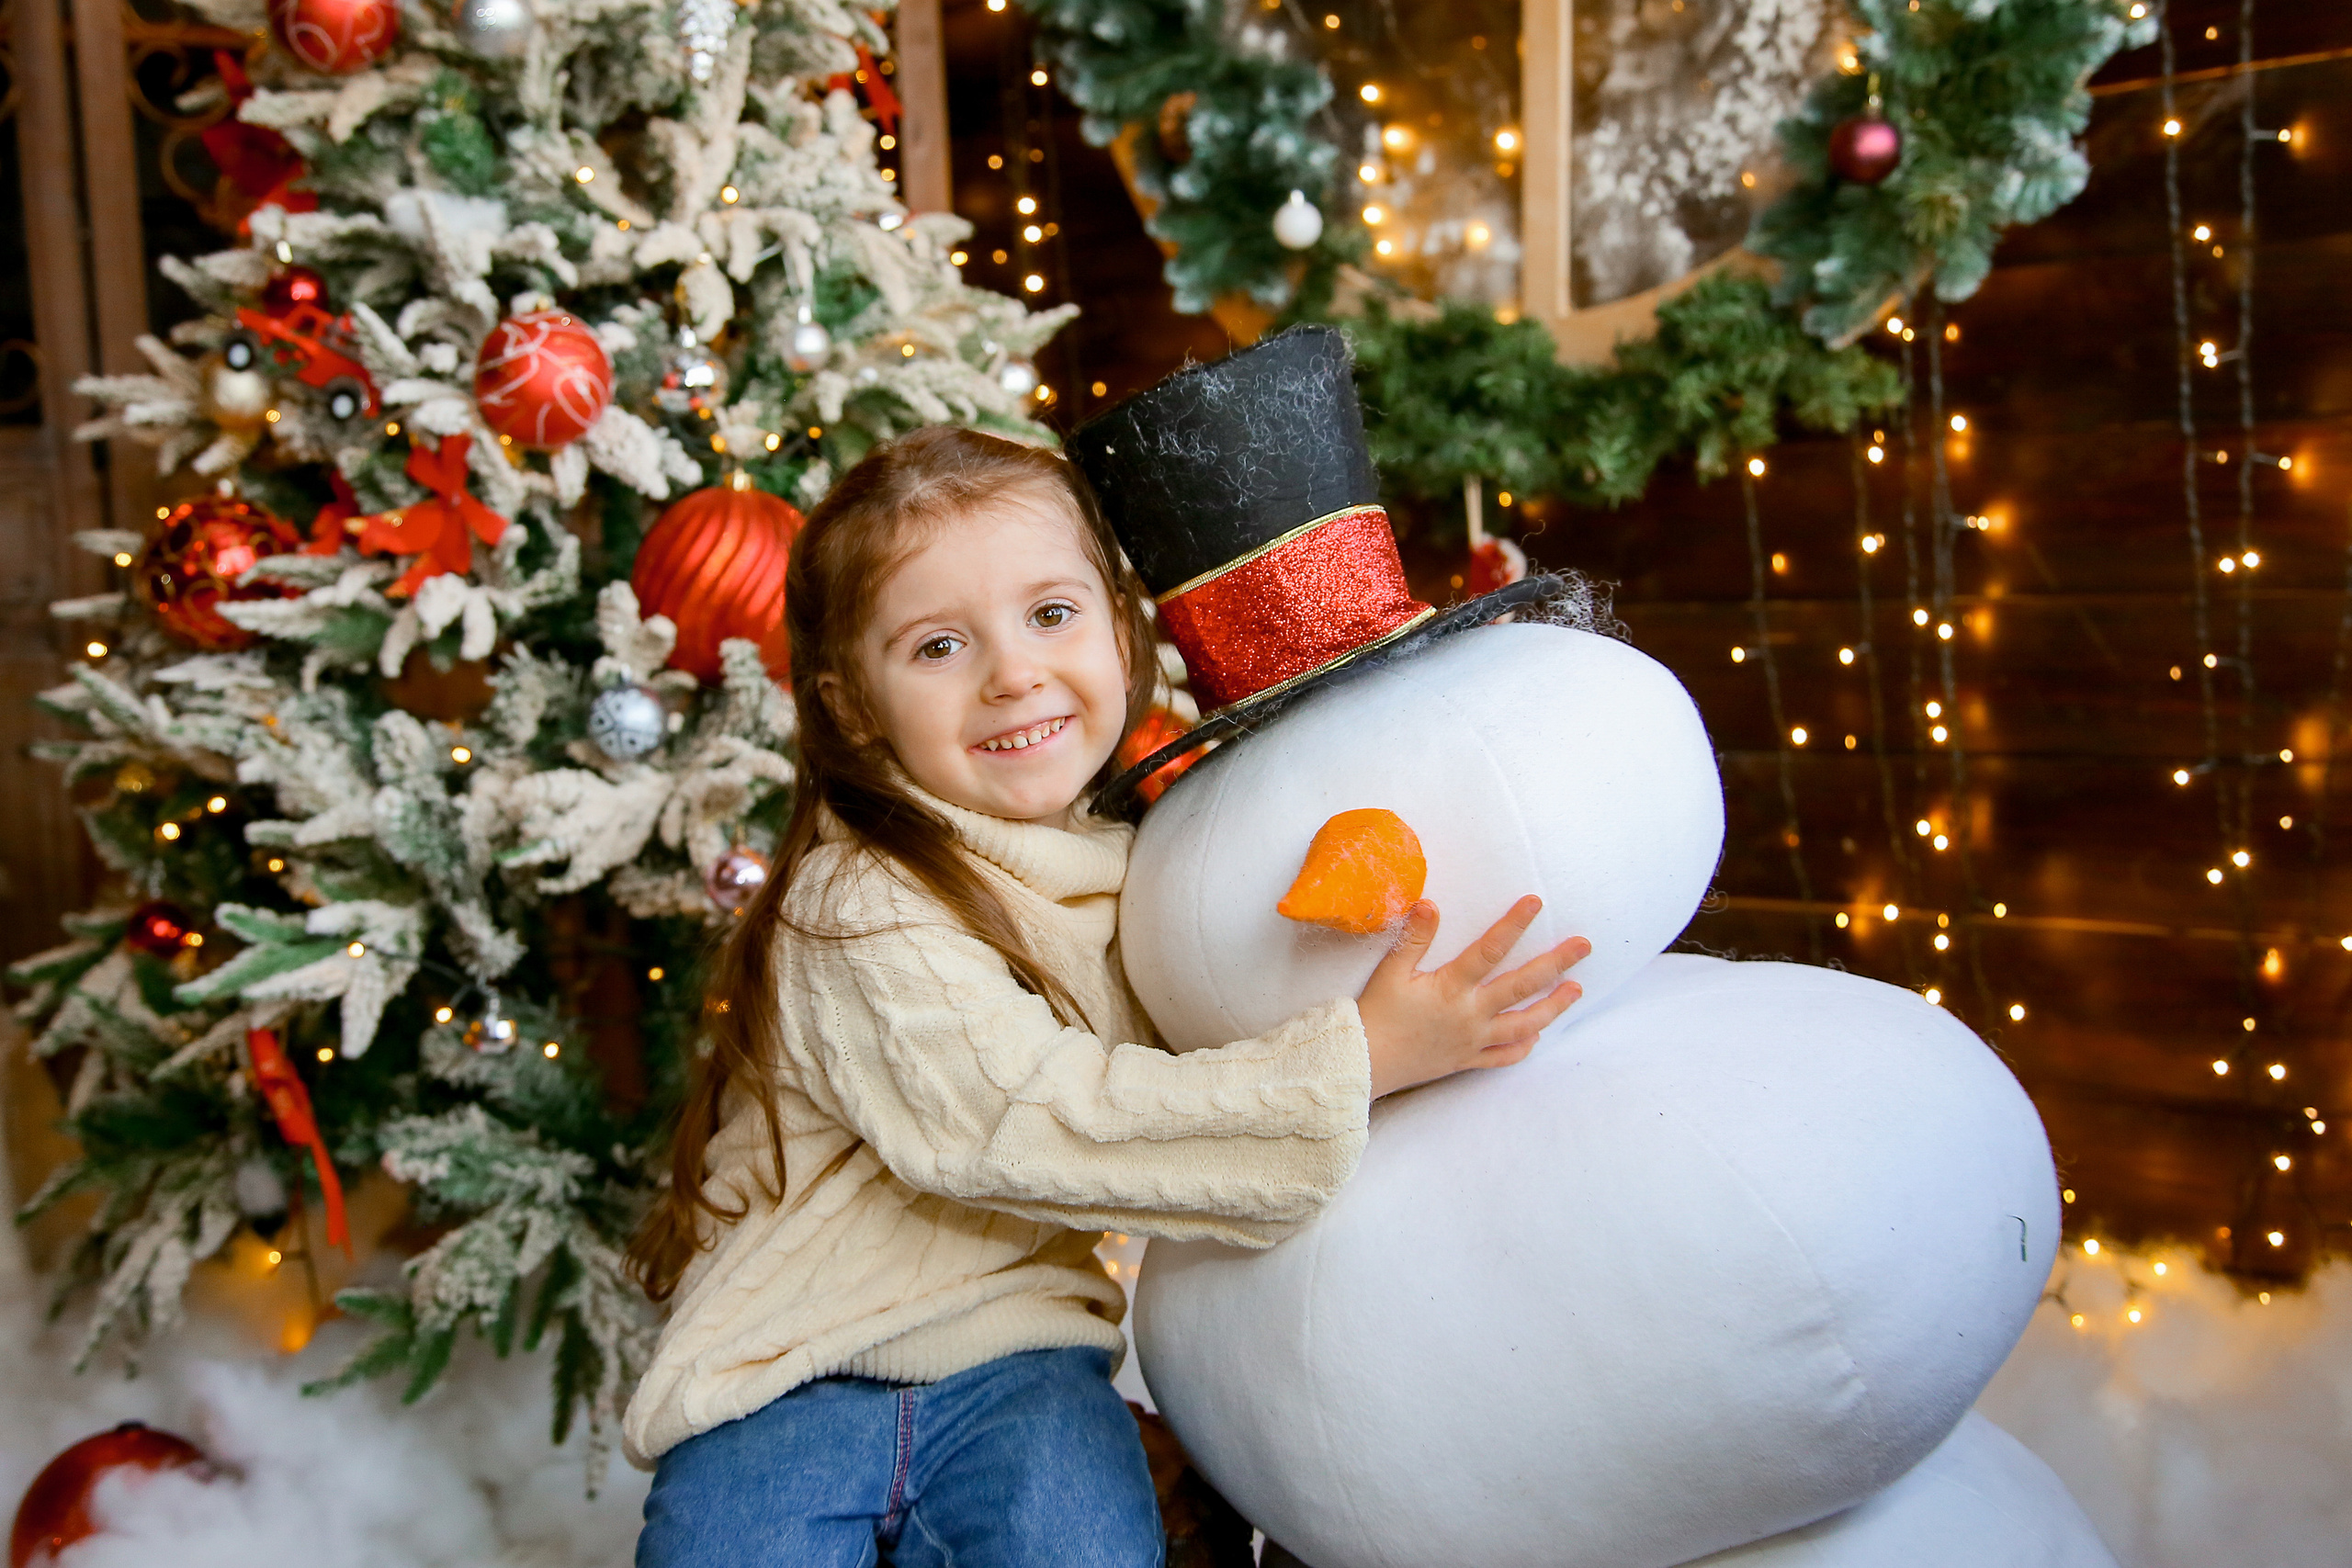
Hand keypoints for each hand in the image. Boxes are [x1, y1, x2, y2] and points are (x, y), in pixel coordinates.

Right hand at [1356, 896, 1589, 1098]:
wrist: (1363, 1063)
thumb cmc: (1376, 1014)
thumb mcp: (1391, 972)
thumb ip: (1414, 938)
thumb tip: (1431, 903)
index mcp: (1452, 987)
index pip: (1490, 950)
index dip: (1514, 924)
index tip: (1536, 903)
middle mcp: (1470, 1014)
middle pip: (1522, 986)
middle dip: (1556, 963)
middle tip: (1584, 946)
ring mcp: (1473, 1040)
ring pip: (1524, 1024)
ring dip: (1553, 1007)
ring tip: (1576, 990)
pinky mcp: (1467, 1060)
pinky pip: (1503, 1056)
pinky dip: (1523, 1046)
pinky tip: (1536, 1035)